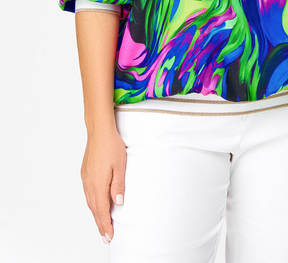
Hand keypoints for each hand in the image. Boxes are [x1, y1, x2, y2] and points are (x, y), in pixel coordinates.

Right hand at [80, 127, 126, 243]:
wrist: (99, 130)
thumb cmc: (111, 145)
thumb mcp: (120, 165)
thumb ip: (118, 185)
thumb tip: (118, 203)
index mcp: (98, 184)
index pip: (101, 210)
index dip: (105, 224)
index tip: (109, 236)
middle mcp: (89, 183)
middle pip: (94, 209)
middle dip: (100, 224)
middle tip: (106, 237)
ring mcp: (86, 178)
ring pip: (90, 202)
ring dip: (96, 214)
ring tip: (102, 224)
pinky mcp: (85, 172)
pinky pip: (88, 193)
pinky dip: (93, 203)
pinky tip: (96, 204)